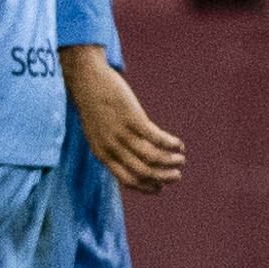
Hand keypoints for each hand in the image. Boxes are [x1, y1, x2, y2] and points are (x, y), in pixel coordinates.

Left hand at [62, 46, 184, 192]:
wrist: (86, 79)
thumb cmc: (93, 105)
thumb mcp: (98, 132)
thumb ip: (110, 147)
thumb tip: (130, 158)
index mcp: (102, 155)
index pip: (128, 181)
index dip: (147, 187)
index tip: (161, 188)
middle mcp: (111, 148)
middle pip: (144, 172)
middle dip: (163, 177)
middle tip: (177, 176)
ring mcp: (122, 133)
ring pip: (152, 157)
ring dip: (171, 161)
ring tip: (181, 159)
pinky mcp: (132, 118)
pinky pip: (157, 137)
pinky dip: (171, 143)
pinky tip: (179, 144)